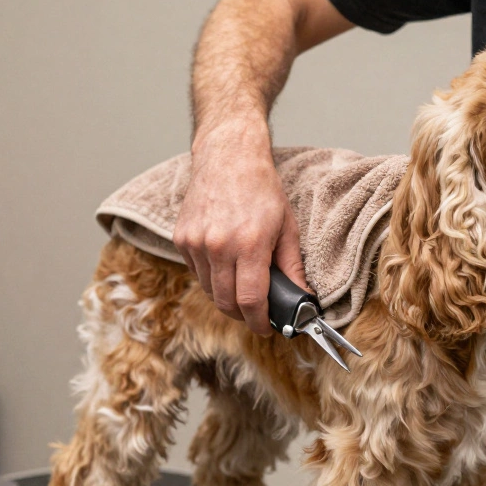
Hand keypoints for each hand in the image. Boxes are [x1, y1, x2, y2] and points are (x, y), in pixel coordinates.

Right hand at [174, 119, 307, 335]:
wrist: (228, 156)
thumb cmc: (262, 189)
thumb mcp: (287, 227)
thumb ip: (293, 267)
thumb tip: (304, 299)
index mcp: (249, 244)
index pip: (251, 301)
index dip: (259, 322)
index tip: (267, 328)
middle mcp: (218, 246)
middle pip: (226, 303)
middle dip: (243, 315)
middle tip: (256, 312)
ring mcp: (195, 242)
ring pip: (209, 291)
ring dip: (225, 296)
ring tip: (241, 285)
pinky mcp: (181, 238)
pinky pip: (196, 273)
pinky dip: (210, 277)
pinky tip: (224, 264)